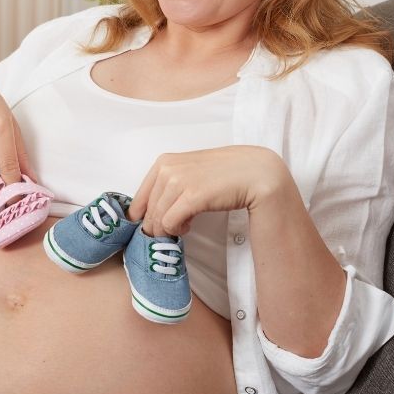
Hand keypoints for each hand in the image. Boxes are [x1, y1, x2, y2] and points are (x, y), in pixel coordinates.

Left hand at [127, 146, 290, 237]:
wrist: (255, 172)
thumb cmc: (224, 173)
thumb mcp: (190, 173)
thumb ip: (170, 185)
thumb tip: (151, 212)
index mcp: (164, 162)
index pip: (139, 198)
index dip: (142, 217)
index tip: (152, 227)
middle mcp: (167, 169)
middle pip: (147, 212)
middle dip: (156, 227)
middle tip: (172, 231)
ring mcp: (178, 181)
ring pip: (157, 219)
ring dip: (168, 229)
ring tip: (184, 226)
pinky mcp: (191, 196)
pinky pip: (170, 223)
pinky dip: (177, 230)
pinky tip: (189, 225)